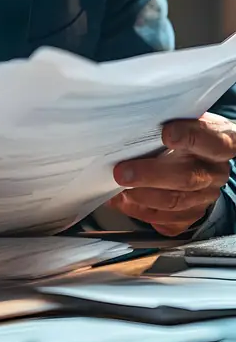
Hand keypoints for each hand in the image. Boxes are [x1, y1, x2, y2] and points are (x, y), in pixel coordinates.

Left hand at [110, 112, 235, 235]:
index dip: (191, 137)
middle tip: (123, 172)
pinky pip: (167, 221)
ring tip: (120, 188)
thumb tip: (133, 125)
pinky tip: (125, 201)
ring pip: (175, 202)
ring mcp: (205, 197)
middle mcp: (216, 173)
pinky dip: (141, 211)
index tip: (167, 133)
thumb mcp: (184, 120)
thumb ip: (167, 122)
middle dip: (151, 176)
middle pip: (187, 178)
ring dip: (143, 196)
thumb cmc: (187, 135)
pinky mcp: (191, 215)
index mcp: (221, 143)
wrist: (200, 159)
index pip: (213, 141)